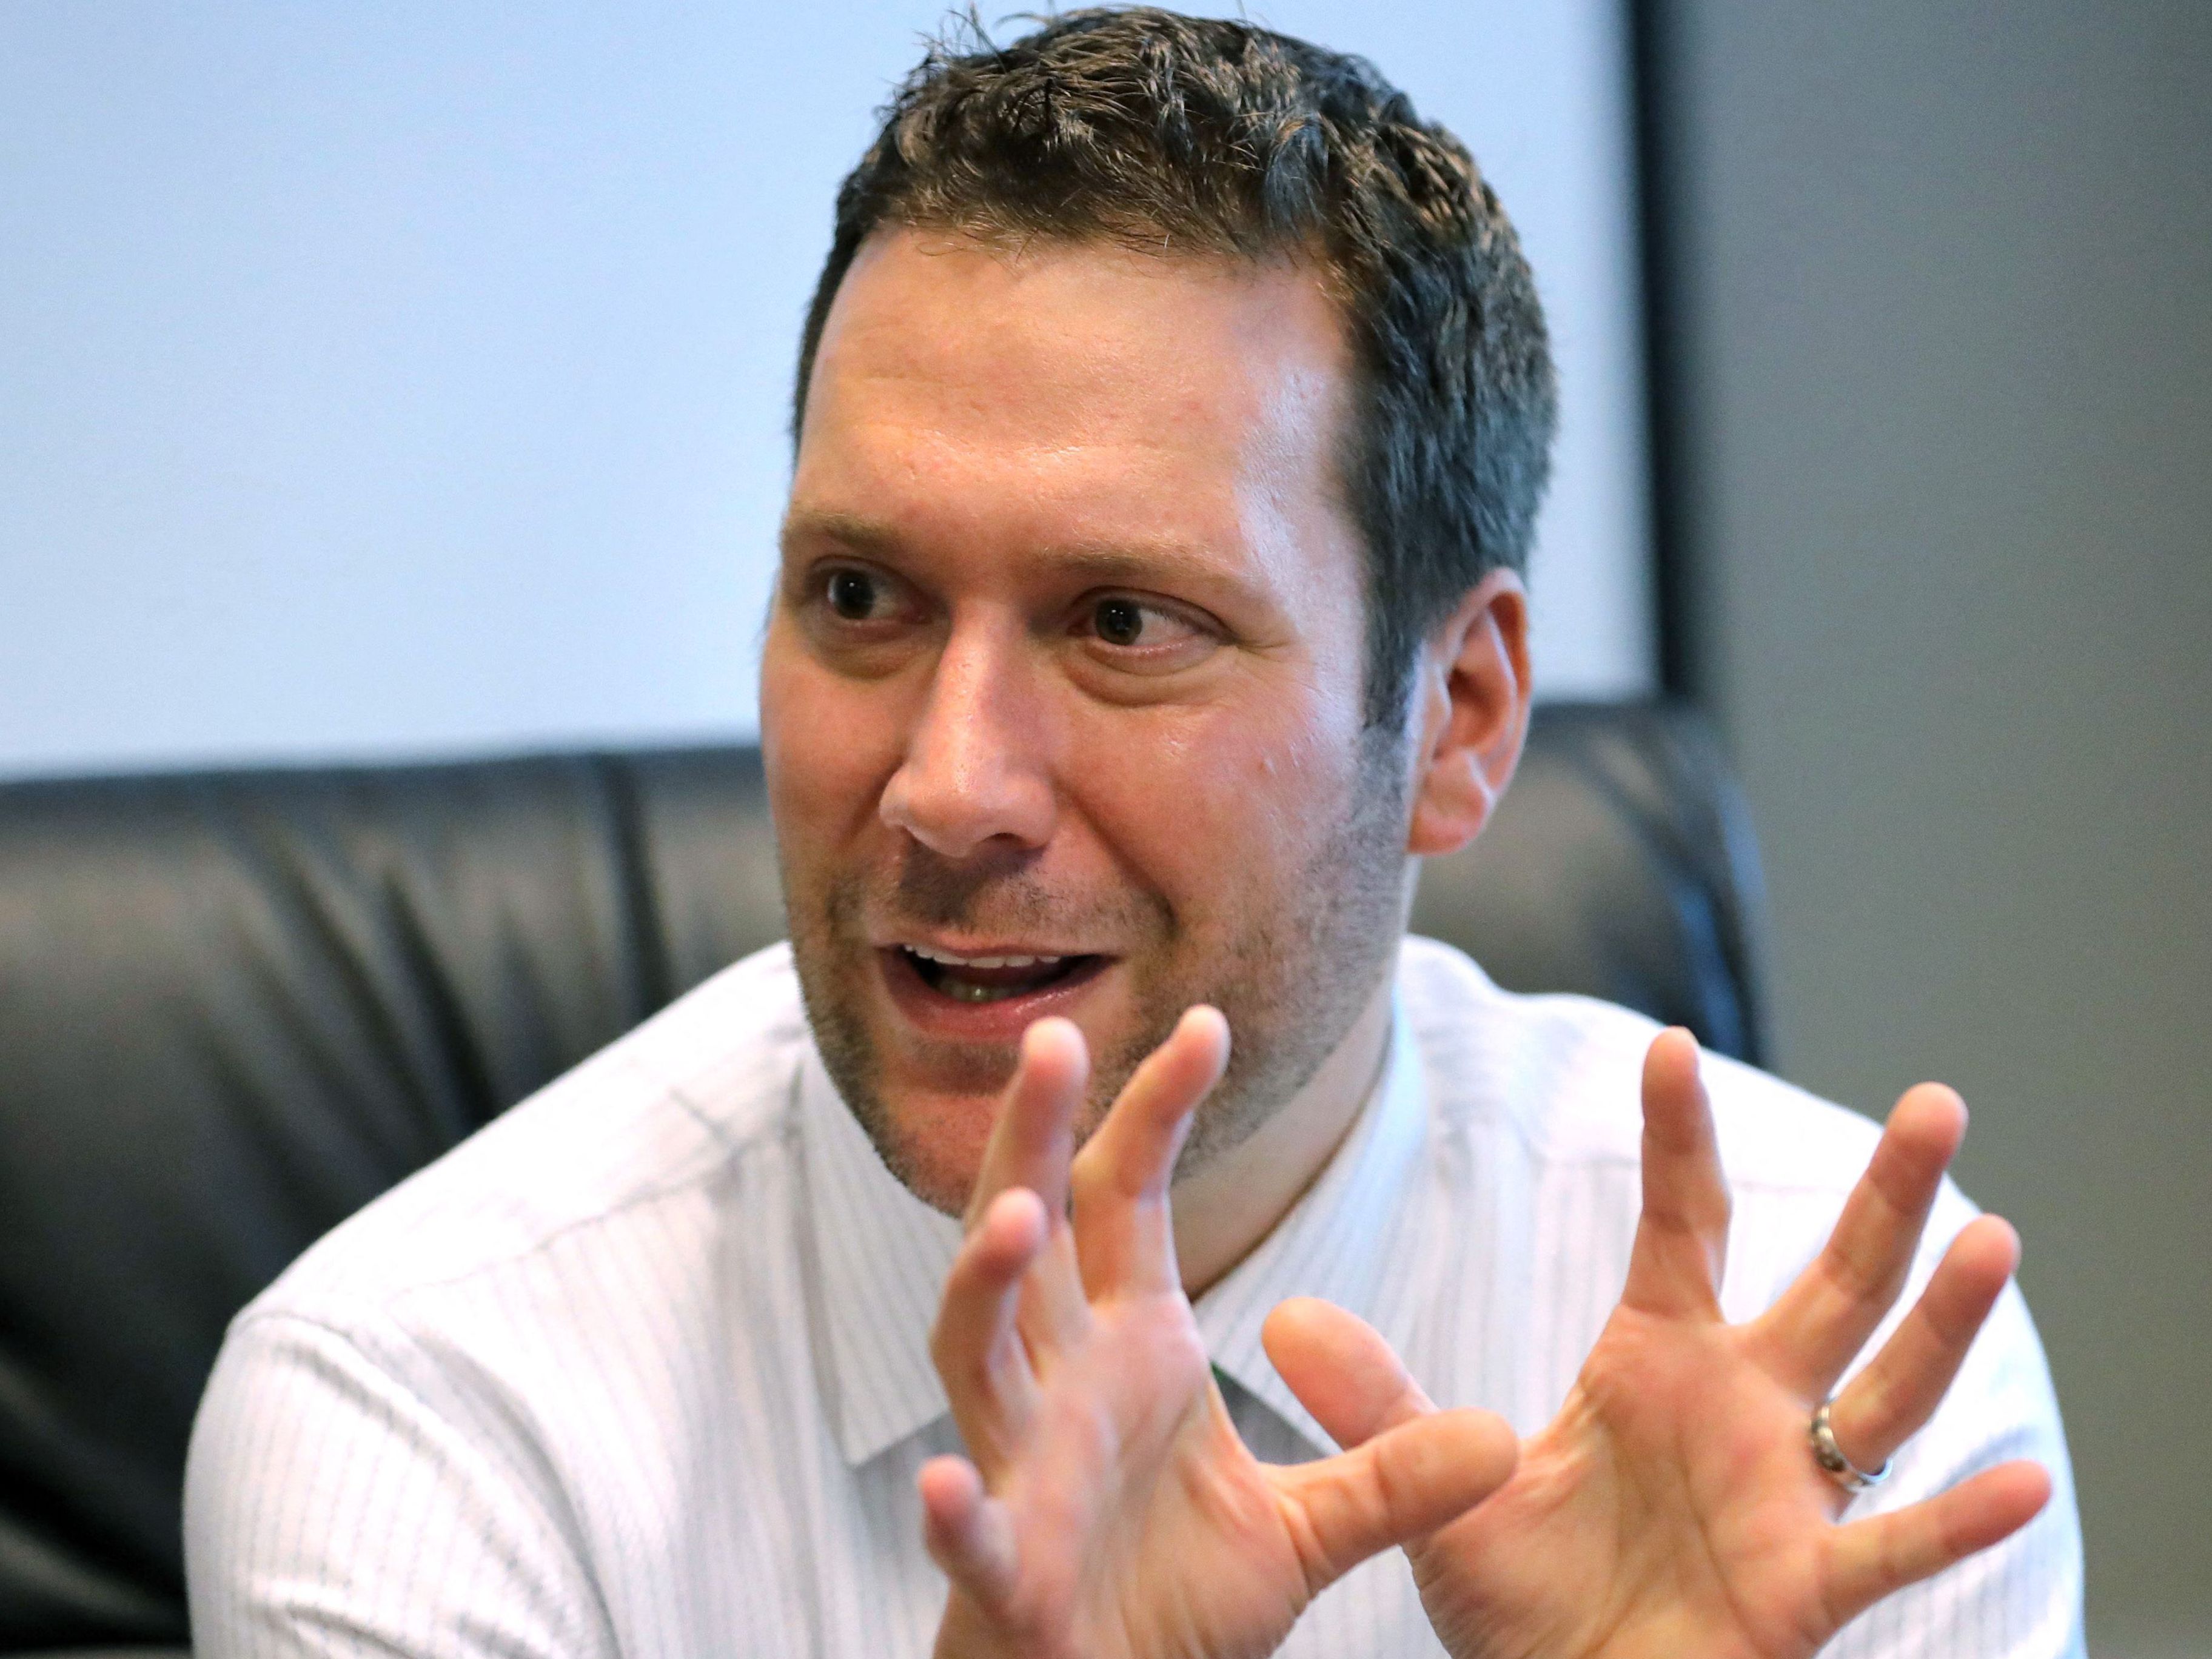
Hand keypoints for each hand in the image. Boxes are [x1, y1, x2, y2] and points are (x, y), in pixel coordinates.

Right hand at [920, 1009, 1518, 1658]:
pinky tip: (939, 1483)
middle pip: (1031, 1233)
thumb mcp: (1308, 1531)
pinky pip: (970, 1533)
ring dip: (983, 1285)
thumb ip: (1390, 1475)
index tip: (1208, 1024)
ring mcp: (1022, 1469)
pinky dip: (952, 1510)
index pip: (1126, 1198)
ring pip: (979, 1354)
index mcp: (1128, 1348)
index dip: (1155, 1110)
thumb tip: (1506, 1433)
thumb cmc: (1172, 1599)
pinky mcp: (1006, 1573)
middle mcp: (1061, 1385)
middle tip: (1053, 1040)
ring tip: (1015, 1215)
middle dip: (1035, 1138)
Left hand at [1264, 1028, 2052, 1658]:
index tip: (1665, 1042)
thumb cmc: (1524, 1603)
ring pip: (1884, 1390)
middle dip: (1884, 1195)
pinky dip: (1957, 1520)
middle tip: (1936, 1102)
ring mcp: (1786, 1494)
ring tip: (1993, 1235)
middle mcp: (1744, 1407)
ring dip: (1944, 1320)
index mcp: (1658, 1361)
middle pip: (1830, 1280)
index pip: (1684, 1222)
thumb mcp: (1443, 1495)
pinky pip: (1892, 1549)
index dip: (1677, 1135)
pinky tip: (2025, 1479)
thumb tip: (1280, 1322)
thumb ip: (1380, 1406)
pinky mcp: (1805, 1590)